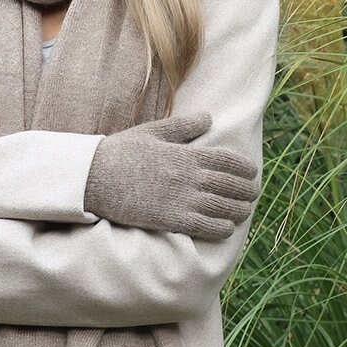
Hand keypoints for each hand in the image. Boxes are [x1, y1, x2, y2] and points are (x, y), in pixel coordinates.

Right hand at [84, 112, 258, 239]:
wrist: (93, 178)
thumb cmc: (121, 152)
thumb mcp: (152, 132)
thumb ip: (183, 126)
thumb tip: (208, 118)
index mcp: (186, 154)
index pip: (228, 160)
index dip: (245, 167)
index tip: (251, 171)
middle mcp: (188, 177)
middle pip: (230, 185)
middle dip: (247, 190)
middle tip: (253, 193)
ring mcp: (181, 200)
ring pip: (222, 208)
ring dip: (239, 210)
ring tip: (244, 211)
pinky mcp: (170, 220)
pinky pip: (204, 227)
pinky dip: (221, 228)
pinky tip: (226, 228)